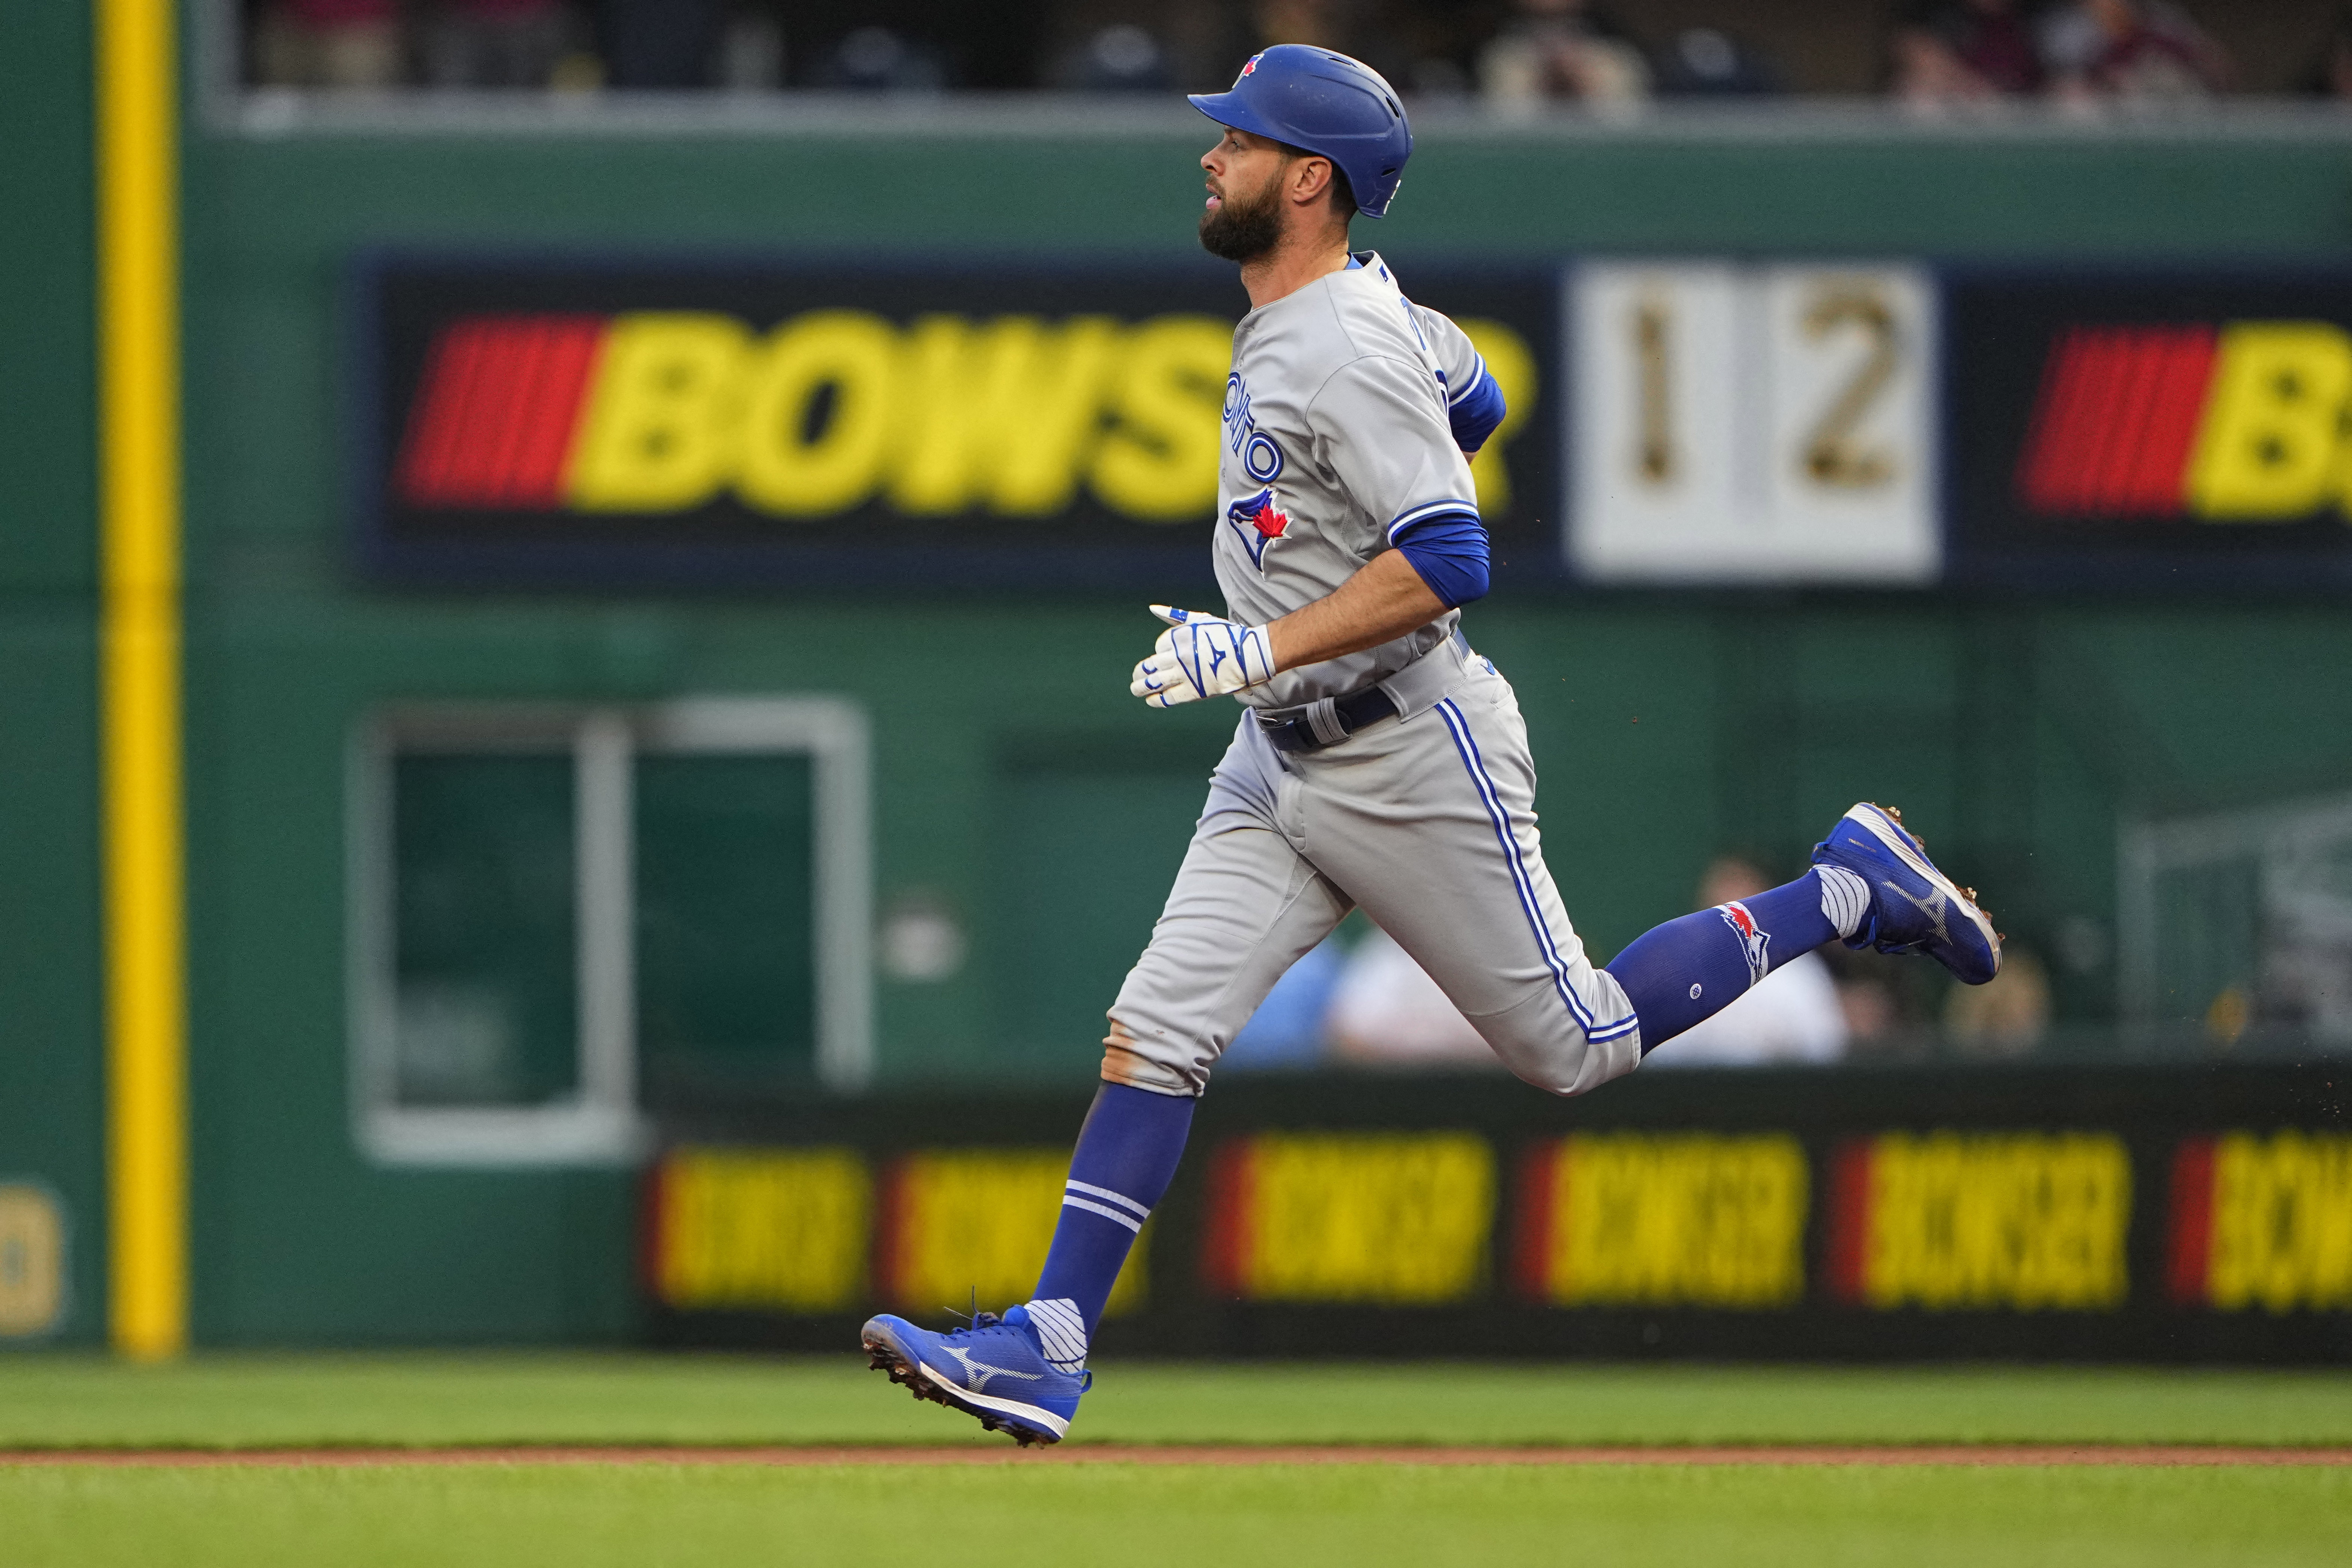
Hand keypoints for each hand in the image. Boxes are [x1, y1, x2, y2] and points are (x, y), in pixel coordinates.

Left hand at [1129, 605, 1277, 707]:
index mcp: (1180, 636)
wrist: (1249, 655)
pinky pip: (1167, 698)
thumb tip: (1152, 608)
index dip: (1159, 653)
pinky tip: (1151, 700)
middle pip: (1150, 666)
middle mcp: (1178, 655)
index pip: (1159, 647)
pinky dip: (1155, 700)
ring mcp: (1184, 674)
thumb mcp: (1200, 619)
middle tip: (1136, 677)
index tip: (1164, 658)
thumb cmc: (1226, 636)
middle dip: (1140, 673)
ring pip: (1154, 683)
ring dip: (1141, 688)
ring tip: (1136, 689)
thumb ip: (1174, 615)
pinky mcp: (1192, 691)